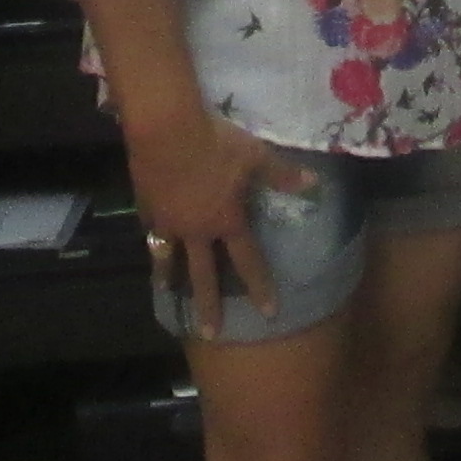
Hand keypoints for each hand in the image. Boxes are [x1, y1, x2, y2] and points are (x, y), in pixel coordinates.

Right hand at [126, 110, 316, 339]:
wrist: (165, 128)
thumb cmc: (215, 142)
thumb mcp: (254, 155)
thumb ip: (281, 174)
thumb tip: (315, 184)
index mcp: (226, 221)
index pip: (247, 261)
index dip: (259, 286)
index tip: (268, 312)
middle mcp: (196, 230)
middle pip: (202, 275)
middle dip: (207, 305)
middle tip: (209, 332)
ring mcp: (167, 222)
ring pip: (168, 257)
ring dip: (169, 278)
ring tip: (165, 293)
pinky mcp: (146, 206)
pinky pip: (150, 229)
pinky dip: (152, 238)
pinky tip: (150, 239)